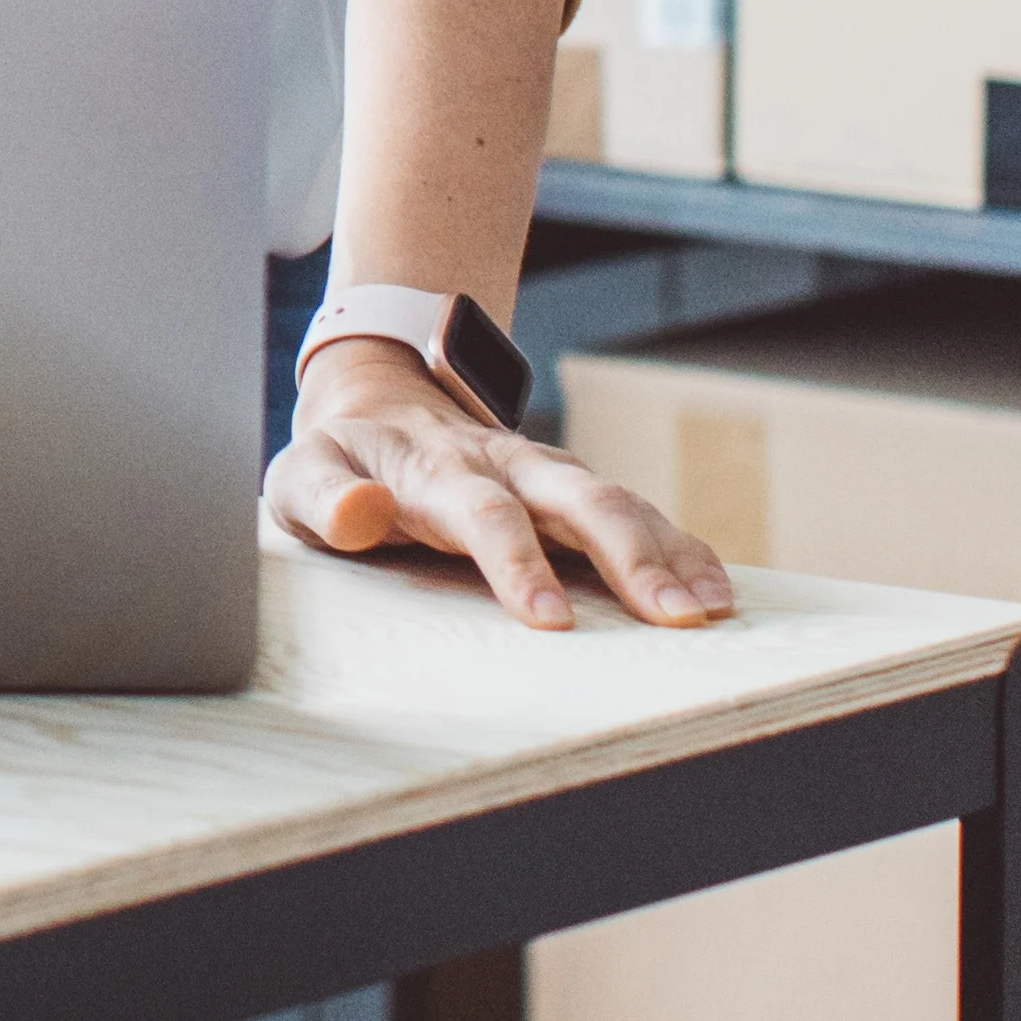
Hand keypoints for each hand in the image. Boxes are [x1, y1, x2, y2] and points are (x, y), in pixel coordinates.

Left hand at [265, 341, 733, 629]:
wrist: (380, 401)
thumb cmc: (342, 460)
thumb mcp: (303, 473)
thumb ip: (324, 495)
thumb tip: (357, 512)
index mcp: (437, 469)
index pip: (483, 513)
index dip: (518, 562)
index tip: (550, 619)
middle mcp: (506, 463)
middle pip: (579, 500)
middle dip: (630, 556)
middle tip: (673, 617)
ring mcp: (548, 473)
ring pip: (620, 503)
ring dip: (669, 554)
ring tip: (712, 610)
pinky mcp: (574, 489)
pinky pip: (640, 514)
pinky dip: (681, 547)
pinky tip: (717, 590)